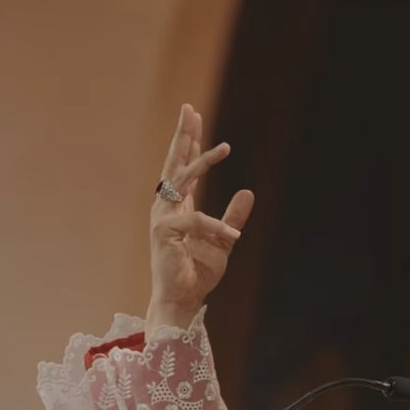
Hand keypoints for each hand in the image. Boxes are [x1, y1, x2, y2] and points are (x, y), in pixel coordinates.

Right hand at [146, 104, 253, 334]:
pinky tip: (233, 236)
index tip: (193, 117)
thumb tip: (248, 191)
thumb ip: (233, 216)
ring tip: (226, 147)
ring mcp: (161, 219)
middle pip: (174, 163)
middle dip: (183, 135)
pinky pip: (195, 220)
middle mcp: (166, 208)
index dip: (188, 142)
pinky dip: (216, 226)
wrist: (183, 300)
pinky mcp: (163, 233)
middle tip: (189, 109)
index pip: (182, 168)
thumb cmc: (198, 272)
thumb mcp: (224, 239)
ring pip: (183, 180)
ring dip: (203, 162)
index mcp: (178, 208)